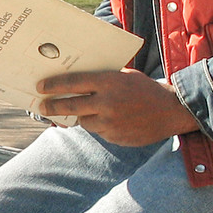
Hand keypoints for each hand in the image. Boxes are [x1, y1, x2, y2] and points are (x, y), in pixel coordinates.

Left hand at [37, 69, 198, 146]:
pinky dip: (98, 126)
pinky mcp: (114, 137)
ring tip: (84, 111)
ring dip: (81, 116)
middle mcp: (107, 102)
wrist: (171, 111)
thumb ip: (102, 79)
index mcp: (109, 82)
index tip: (40, 87)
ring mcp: (110, 122)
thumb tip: (74, 82)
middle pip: (70, 105)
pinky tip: (109, 120)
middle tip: (42, 106)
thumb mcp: (124, 75)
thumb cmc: (144, 88)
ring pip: (83, 121)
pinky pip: (98, 131)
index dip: (54, 85)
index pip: (73, 83)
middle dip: (52, 106)